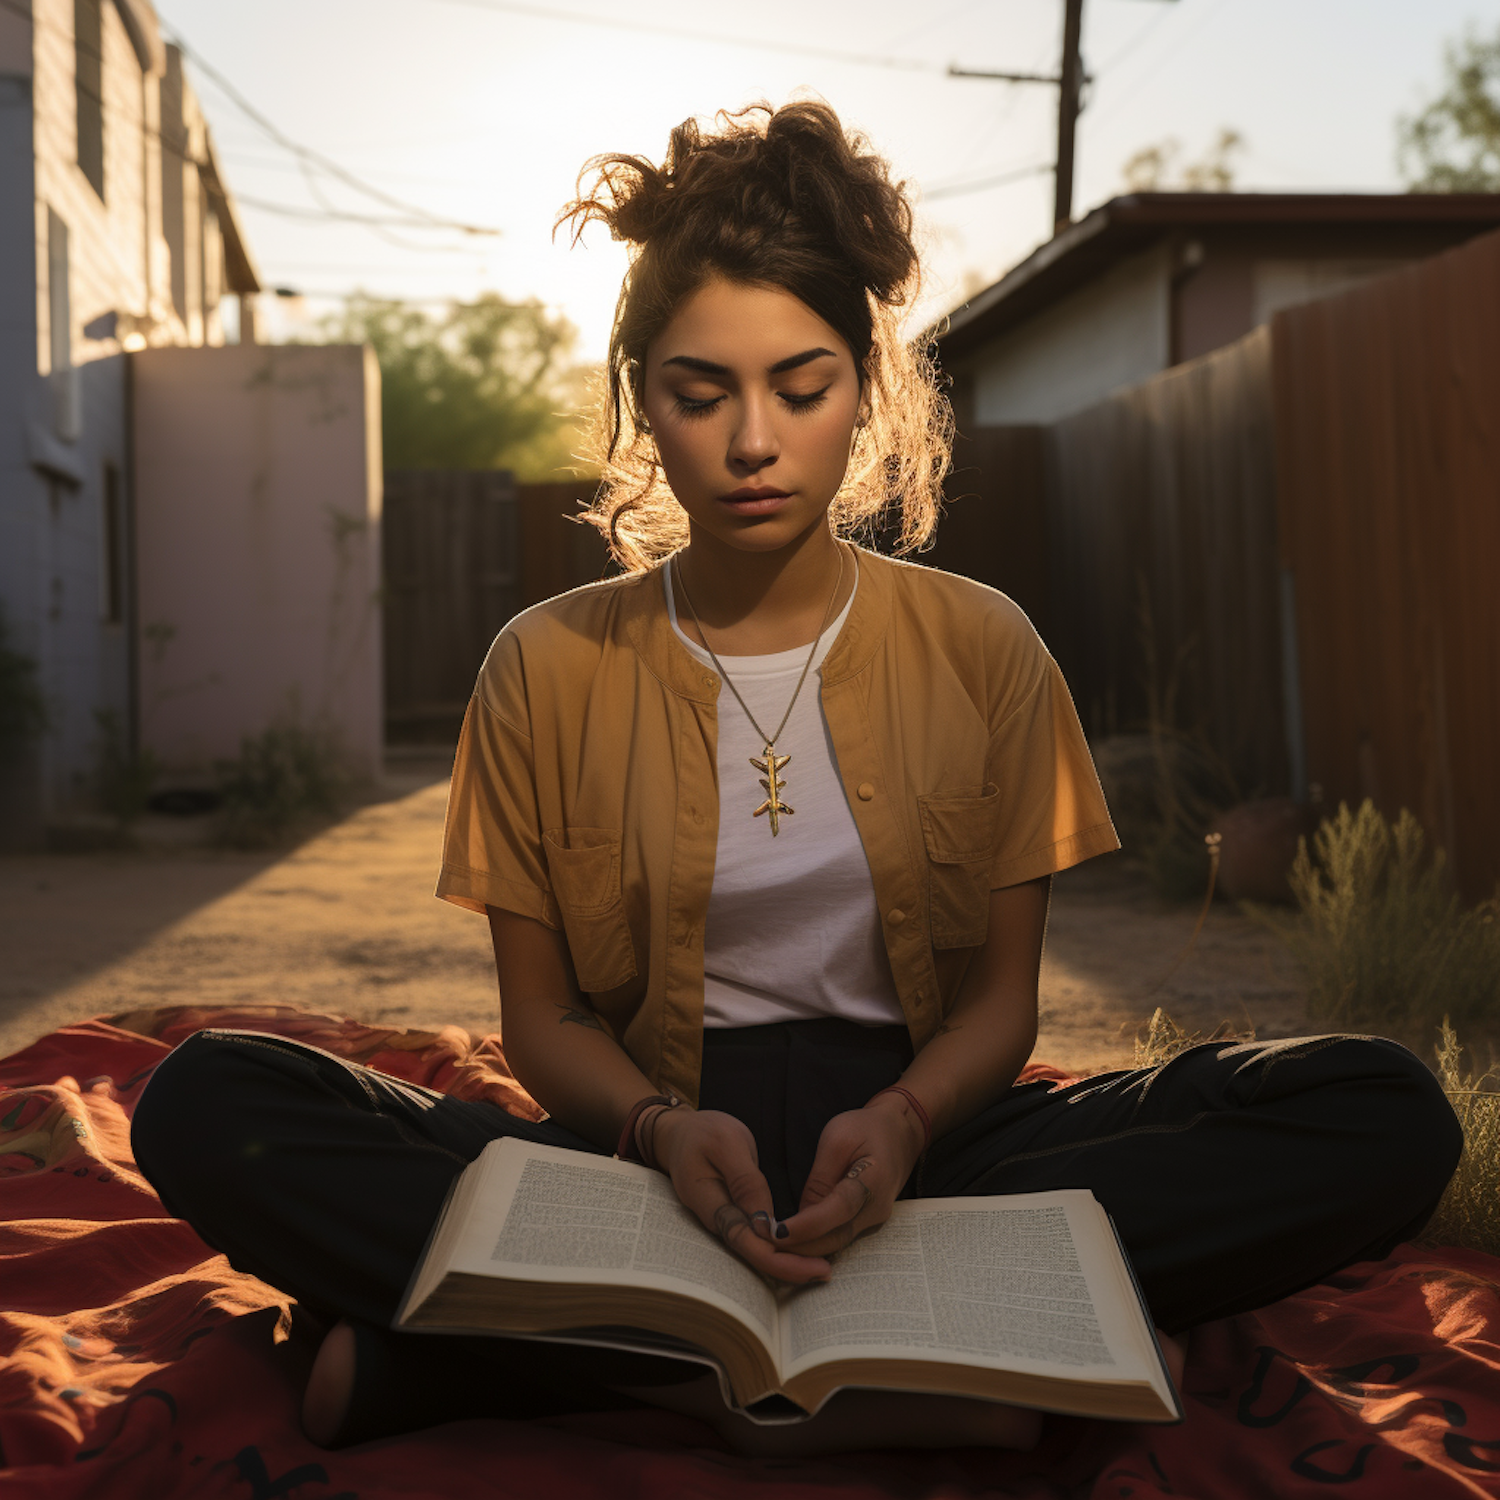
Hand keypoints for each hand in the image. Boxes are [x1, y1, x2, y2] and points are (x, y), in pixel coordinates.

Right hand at [651, 1108, 831, 1284]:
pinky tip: (804, 1249)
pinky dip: (781, 1247)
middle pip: (752, 1255)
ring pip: (756, 1250)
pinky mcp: (734, 1215)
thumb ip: (746, 1181)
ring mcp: (724, 1221)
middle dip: (789, 1268)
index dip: (778, 1260)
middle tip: (827, 1273)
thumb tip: (766, 1224)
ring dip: (787, 1261)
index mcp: (710, 1204)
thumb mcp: (727, 1144)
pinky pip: (757, 1238)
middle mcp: (717, 1221)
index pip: (745, 1242)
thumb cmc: (703, 1133)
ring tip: (822, 1267)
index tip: (813, 1267)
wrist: (679, 1134)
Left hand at [776, 1097, 924, 1258]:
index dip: (806, 1227)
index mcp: (873, 1182)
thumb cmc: (866, 1128)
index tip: (776, 1234)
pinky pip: (841, 1237)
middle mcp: (877, 1209)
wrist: (901, 1131)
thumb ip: (820, 1177)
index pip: (836, 1211)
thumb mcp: (838, 1138)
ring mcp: (875, 1219)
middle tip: (764, 1245)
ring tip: (773, 1247)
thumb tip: (802, 1215)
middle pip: (836, 1237)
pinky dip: (817, 1242)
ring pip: (838, 1242)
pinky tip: (794, 1243)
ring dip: (806, 1249)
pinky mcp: (868, 1221)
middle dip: (800, 1247)